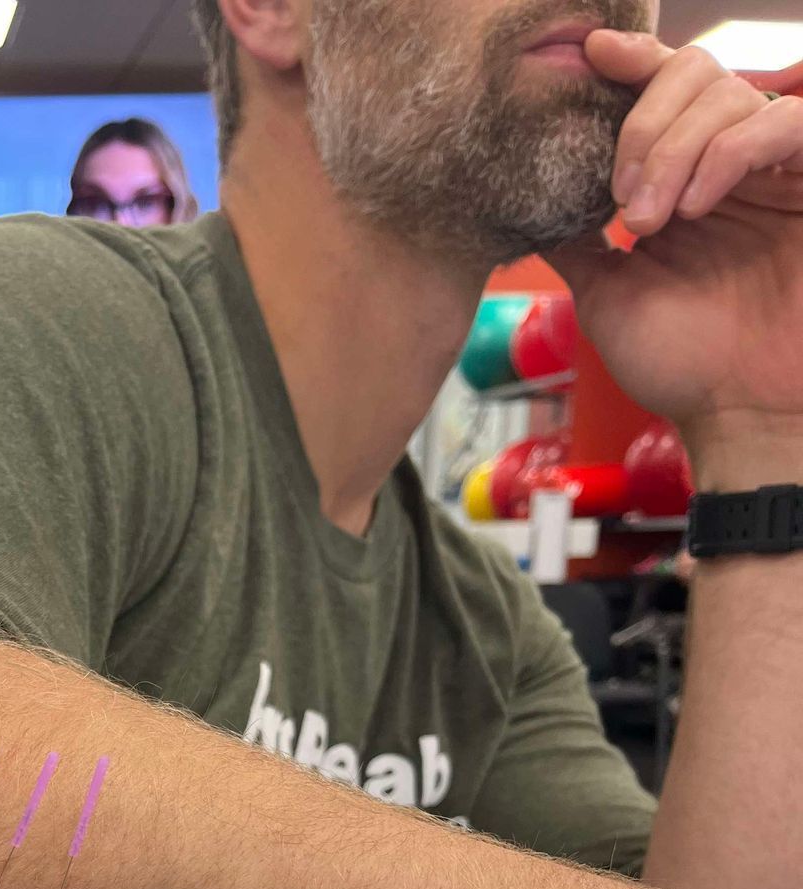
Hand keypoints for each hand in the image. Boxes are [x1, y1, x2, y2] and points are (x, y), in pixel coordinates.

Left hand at [550, 31, 802, 473]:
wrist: (740, 419)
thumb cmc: (682, 368)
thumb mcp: (607, 296)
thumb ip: (576, 241)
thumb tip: (526, 197)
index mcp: (685, 182)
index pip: (664, 92)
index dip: (632, 64)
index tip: (590, 57)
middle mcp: (733, 167)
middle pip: (698, 74)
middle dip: (646, 120)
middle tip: (621, 195)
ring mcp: (778, 174)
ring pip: (733, 94)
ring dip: (678, 146)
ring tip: (649, 218)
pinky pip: (786, 123)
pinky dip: (730, 151)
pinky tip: (696, 203)